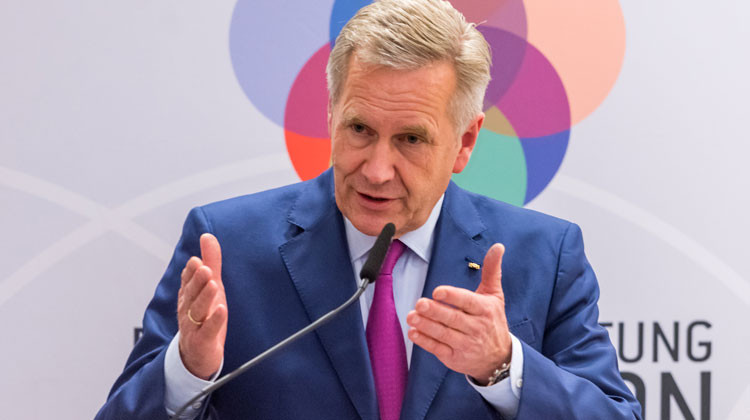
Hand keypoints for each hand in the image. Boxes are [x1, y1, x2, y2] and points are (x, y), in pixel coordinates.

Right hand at [176, 233, 227, 379]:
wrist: (197, 355)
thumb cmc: (204, 317)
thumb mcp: (210, 287)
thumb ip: (211, 261)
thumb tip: (208, 236)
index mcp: (189, 295)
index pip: (187, 281)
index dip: (191, 272)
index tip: (196, 260)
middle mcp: (188, 309)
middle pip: (191, 294)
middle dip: (197, 281)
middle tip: (204, 268)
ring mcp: (194, 326)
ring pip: (197, 310)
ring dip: (205, 297)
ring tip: (213, 284)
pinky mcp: (203, 341)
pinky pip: (208, 330)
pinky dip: (214, 321)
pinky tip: (221, 310)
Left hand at [406, 243, 510, 384]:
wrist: (498, 358)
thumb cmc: (493, 321)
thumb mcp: (494, 295)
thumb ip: (491, 270)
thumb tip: (498, 246)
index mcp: (485, 310)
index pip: (468, 302)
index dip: (453, 296)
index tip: (437, 291)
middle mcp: (477, 328)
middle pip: (453, 319)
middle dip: (435, 311)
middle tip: (419, 303)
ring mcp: (466, 345)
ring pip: (444, 334)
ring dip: (426, 326)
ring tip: (411, 316)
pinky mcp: (455, 358)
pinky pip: (438, 349)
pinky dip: (425, 342)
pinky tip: (413, 332)